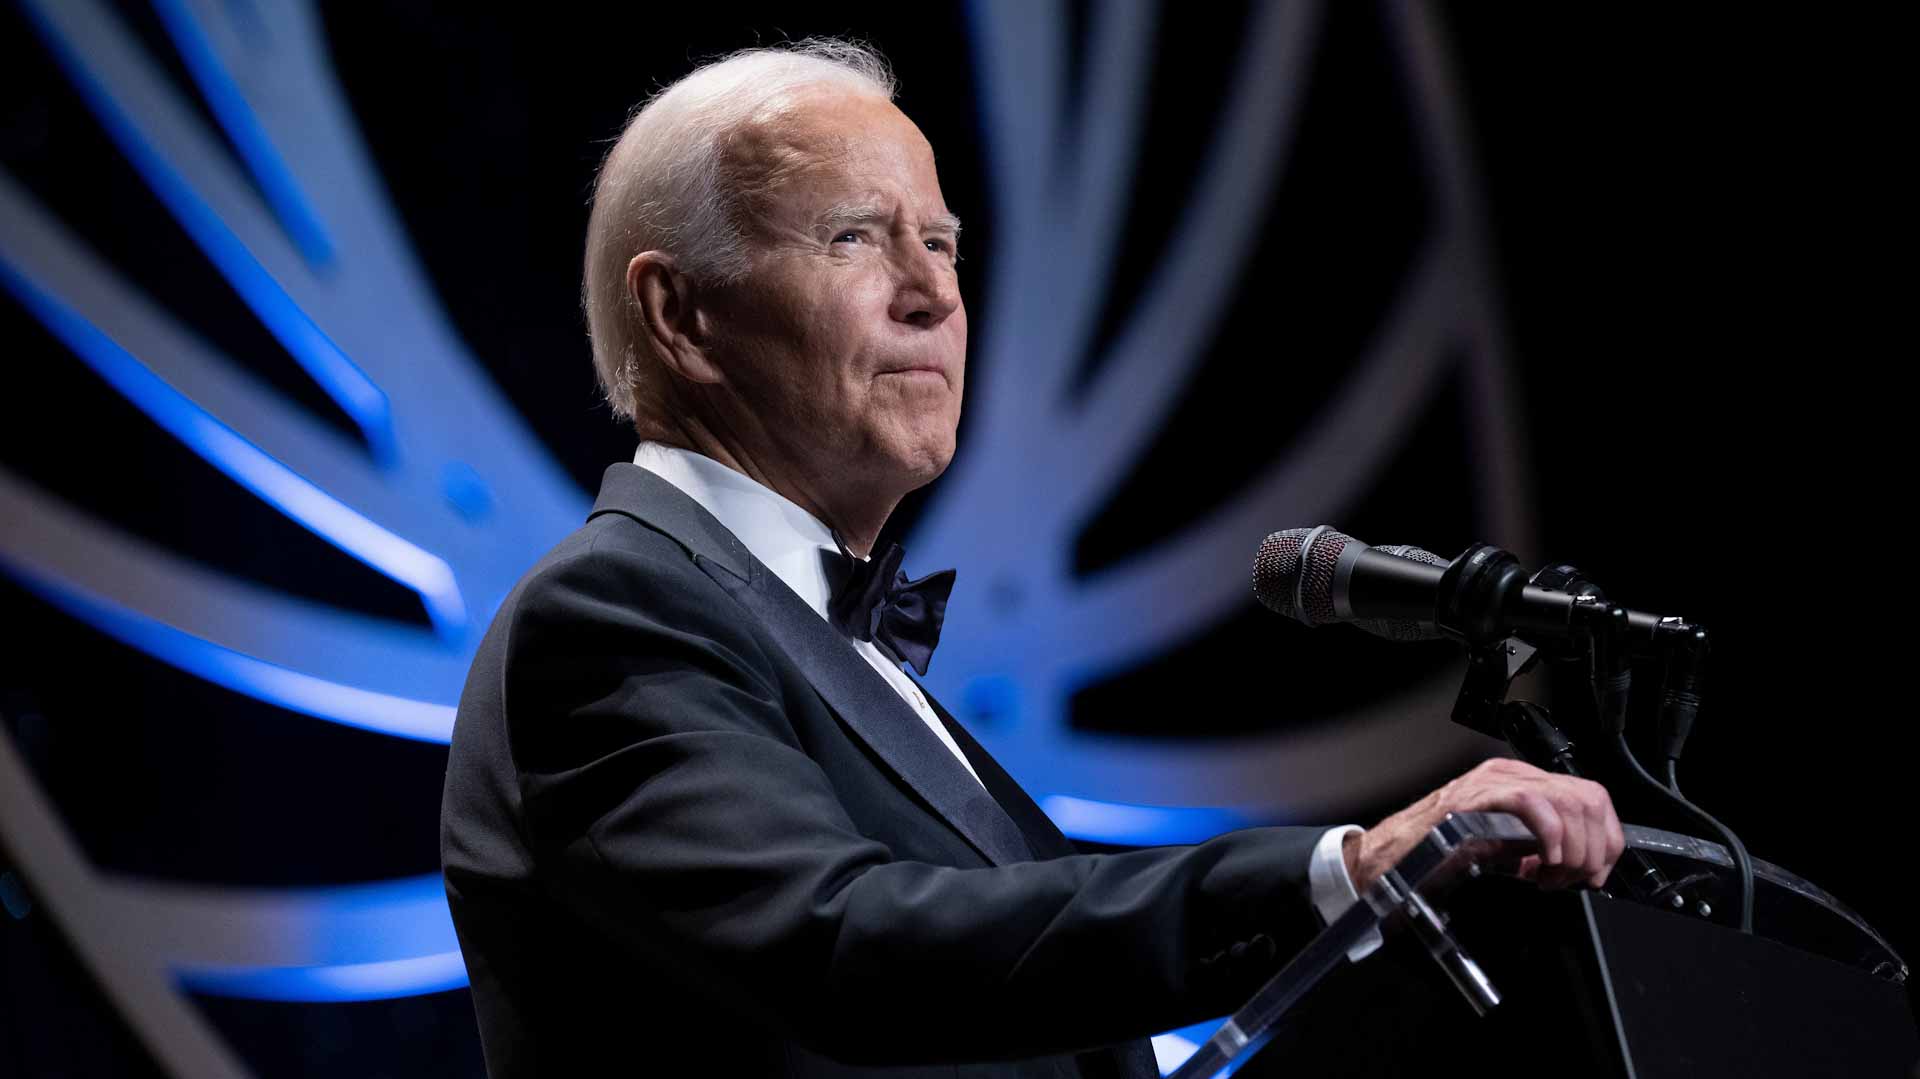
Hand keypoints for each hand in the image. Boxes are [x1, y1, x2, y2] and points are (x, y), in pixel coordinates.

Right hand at [1342, 757, 1623, 892]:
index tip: (1595, 874)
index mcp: (1519, 784)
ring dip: (1575, 850)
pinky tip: (1540, 864)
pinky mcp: (1477, 797)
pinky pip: (1534, 803)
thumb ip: (1539, 850)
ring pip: (1569, 800)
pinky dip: (1551, 837)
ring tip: (1552, 878)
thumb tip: (1582, 866)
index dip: (1606, 840)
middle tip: (1573, 881)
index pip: (1590, 797)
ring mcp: (1493, 782)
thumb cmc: (1434, 861)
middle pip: (1589, 798)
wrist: (1386, 866)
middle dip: (1595, 849)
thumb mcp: (1502, 853)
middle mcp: (1510, 775)